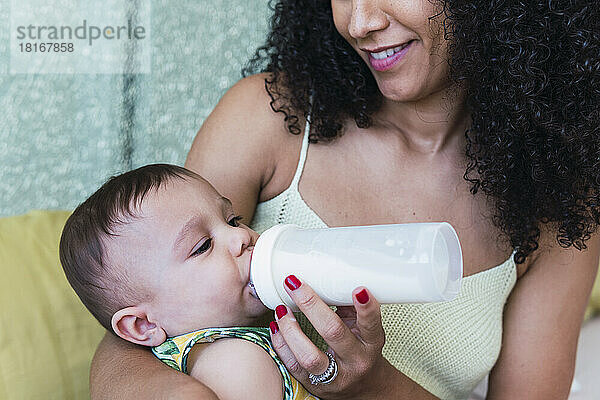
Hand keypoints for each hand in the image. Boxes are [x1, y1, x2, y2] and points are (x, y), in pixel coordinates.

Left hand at [269, 275, 392, 399]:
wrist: (362, 387)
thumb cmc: (361, 349)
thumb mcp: (364, 329)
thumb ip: (350, 307)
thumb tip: (330, 279)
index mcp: (371, 343)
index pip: (371, 325)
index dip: (366, 308)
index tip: (358, 289)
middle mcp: (355, 360)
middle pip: (333, 332)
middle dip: (311, 305)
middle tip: (294, 284)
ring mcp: (335, 377)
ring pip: (309, 356)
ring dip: (291, 329)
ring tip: (281, 309)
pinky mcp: (314, 385)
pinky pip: (293, 366)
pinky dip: (281, 344)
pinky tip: (276, 326)